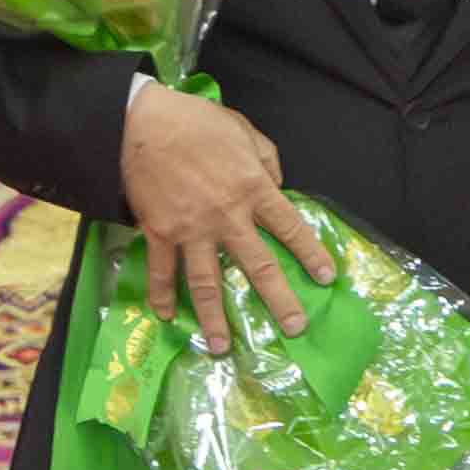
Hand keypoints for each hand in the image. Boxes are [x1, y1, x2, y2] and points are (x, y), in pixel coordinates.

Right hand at [121, 77, 335, 352]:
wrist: (143, 122)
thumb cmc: (197, 122)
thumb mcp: (244, 129)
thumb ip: (267, 159)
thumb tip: (278, 185)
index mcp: (253, 188)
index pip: (290, 227)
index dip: (310, 254)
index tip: (326, 278)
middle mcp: (227, 217)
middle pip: (258, 266)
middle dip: (279, 299)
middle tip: (294, 328)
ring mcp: (190, 230)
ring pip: (206, 282)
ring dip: (215, 317)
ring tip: (222, 347)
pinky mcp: (158, 232)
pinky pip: (161, 270)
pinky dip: (161, 294)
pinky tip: (166, 317)